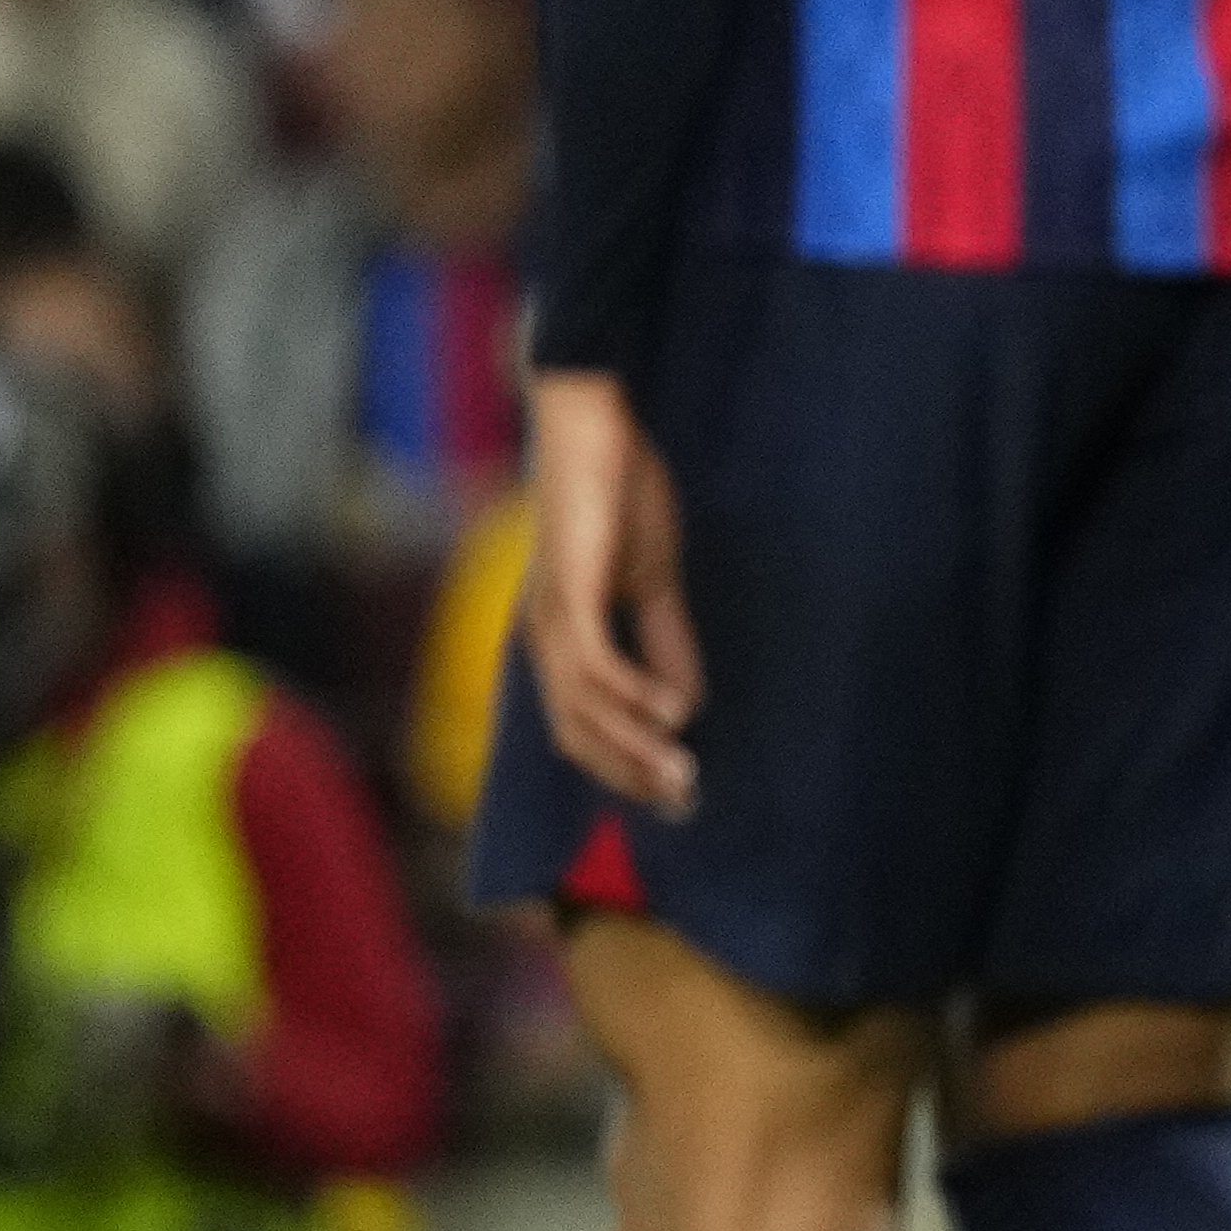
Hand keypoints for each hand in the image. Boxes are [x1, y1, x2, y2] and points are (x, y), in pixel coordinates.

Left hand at [523, 370, 702, 817]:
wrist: (594, 430)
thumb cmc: (620, 494)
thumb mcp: (654, 578)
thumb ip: (667, 641)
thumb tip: (685, 705)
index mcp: (559, 639)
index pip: (582, 729)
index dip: (626, 768)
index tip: (678, 795)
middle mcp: (544, 640)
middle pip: (576, 737)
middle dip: (630, 775)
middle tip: (685, 800)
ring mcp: (552, 620)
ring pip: (583, 712)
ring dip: (635, 748)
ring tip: (684, 768)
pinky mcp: (570, 595)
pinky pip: (596, 667)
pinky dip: (633, 696)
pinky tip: (673, 712)